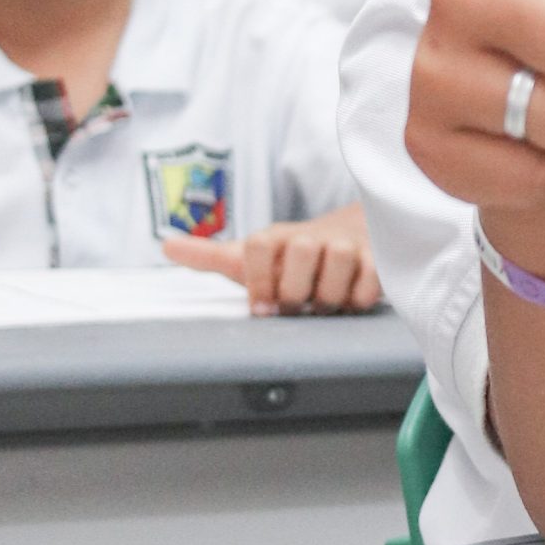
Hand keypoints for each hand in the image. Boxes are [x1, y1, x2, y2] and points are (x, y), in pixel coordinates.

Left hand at [164, 203, 379, 315]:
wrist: (352, 236)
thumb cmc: (291, 259)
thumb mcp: (251, 257)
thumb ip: (210, 256)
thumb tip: (166, 246)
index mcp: (276, 237)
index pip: (259, 245)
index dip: (258, 280)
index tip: (260, 308)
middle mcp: (311, 235)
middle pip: (301, 250)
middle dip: (296, 290)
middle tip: (297, 307)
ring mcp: (347, 244)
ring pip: (338, 261)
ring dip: (329, 295)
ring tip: (323, 305)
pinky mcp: (378, 258)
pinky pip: (370, 279)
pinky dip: (358, 298)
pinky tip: (349, 302)